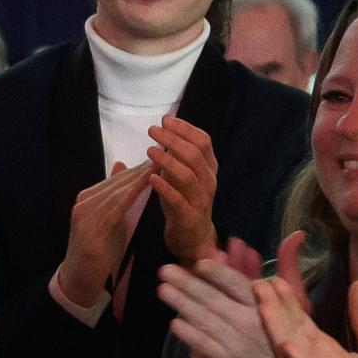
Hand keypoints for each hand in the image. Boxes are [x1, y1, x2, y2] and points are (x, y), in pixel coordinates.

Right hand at [57, 161, 151, 309]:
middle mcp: (84, 202)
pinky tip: (148, 185)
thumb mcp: (110, 223)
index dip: (141, 168)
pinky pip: (116, 207)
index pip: (118, 178)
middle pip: (118, 181)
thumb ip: (116, 198)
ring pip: (118, 190)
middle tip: (167, 154)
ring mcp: (85, 214)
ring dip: (141, 177)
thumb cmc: (98, 253)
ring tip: (162, 165)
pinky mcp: (90, 227)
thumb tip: (122, 167)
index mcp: (88, 199)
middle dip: (143, 168)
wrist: (79, 280)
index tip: (163, 157)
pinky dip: (133, 194)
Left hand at [147, 116, 218, 262]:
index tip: (166, 119)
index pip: (203, 141)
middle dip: (173, 139)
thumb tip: (163, 133)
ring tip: (149, 150)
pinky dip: (164, 187)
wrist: (192, 239)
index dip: (185, 128)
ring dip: (167, 161)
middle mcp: (209, 181)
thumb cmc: (183, 203)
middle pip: (194, 154)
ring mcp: (201, 200)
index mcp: (209, 169)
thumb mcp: (181, 177)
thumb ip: (176, 158)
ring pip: (187, 175)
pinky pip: (177, 199)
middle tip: (153, 130)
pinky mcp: (188, 217)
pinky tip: (151, 178)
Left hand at [158, 235, 300, 357]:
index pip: (238, 285)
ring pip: (205, 319)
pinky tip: (174, 323)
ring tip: (161, 290)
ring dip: (182, 303)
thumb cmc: (287, 340)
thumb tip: (284, 241)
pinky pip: (205, 346)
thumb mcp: (296, 308)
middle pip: (214, 299)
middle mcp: (250, 322)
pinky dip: (190, 334)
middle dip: (188, 283)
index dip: (218, 273)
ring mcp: (237, 343)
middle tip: (164, 270)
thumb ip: (282, 275)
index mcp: (265, 307)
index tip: (199, 262)